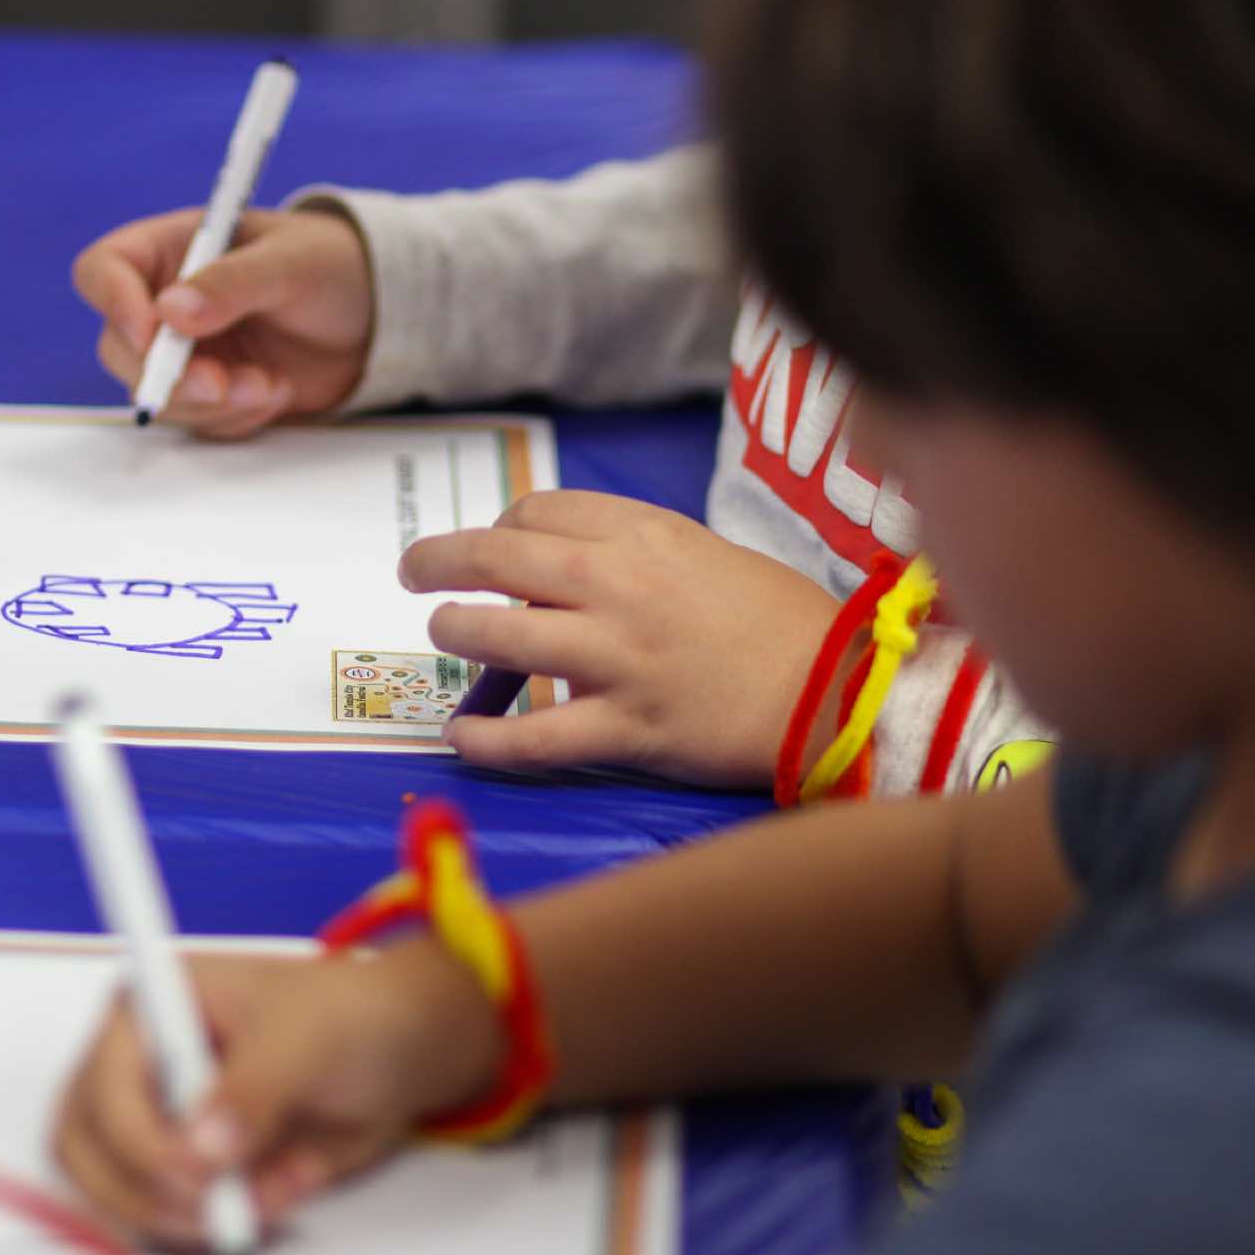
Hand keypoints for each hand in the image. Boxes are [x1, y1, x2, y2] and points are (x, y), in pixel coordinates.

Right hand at [52, 944, 501, 1249]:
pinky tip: (288, 1184)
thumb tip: (202, 1147)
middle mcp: (135, 1066)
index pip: (99, 1088)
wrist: (398, 1053)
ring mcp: (157, 1122)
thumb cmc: (347, 1018)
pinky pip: (175, 1217)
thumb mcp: (305, 1038)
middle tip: (225, 1207)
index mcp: (149, 1007)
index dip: (138, 1141)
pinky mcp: (188, 1169)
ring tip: (282, 1185)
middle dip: (154, 1193)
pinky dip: (227, 1221)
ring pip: (124, 1195)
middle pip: (90, 1152)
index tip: (199, 1173)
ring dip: (196, 1214)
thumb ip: (252, 1088)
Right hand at [72, 206, 372, 436]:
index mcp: (172, 249)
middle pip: (119, 349)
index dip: (114, 302)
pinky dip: (236, 418)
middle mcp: (167, 303)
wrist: (376, 316)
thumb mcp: (290, 262)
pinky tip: (276, 391)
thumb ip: (232, 283)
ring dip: (209, 404)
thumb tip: (171, 311)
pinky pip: (200, 421)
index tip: (151, 332)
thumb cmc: (332, 266)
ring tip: (270, 385)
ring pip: (157, 396)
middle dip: (167, 375)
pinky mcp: (214, 393)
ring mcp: (188, 353)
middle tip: (220, 384)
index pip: (104, 271)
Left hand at [399, 490, 838, 785]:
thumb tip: (553, 566)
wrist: (840, 689)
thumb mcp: (705, 553)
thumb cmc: (778, 620)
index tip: (491, 550)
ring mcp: (620, 659)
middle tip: (413, 572)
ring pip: (500, 639)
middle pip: (497, 560)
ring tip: (444, 635)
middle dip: (437, 562)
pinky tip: (460, 738)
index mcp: (645, 535)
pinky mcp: (628, 730)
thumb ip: (630, 553)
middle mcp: (621, 588)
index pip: (535, 514)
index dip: (498, 530)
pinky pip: (535, 737)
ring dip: (455, 633)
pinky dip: (486, 740)